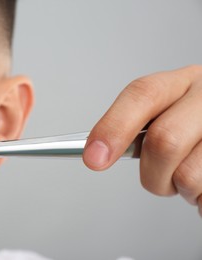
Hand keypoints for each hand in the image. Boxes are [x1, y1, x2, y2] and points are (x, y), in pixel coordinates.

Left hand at [83, 65, 201, 215]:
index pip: (143, 95)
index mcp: (184, 83)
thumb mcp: (171, 114)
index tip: (94, 158)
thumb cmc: (196, 128)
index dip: (114, 127)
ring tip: (193, 176)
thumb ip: (135, 125)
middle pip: (163, 140)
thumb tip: (97, 152)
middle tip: (159, 180)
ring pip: (187, 175)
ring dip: (181, 189)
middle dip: (152, 174)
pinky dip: (199, 199)